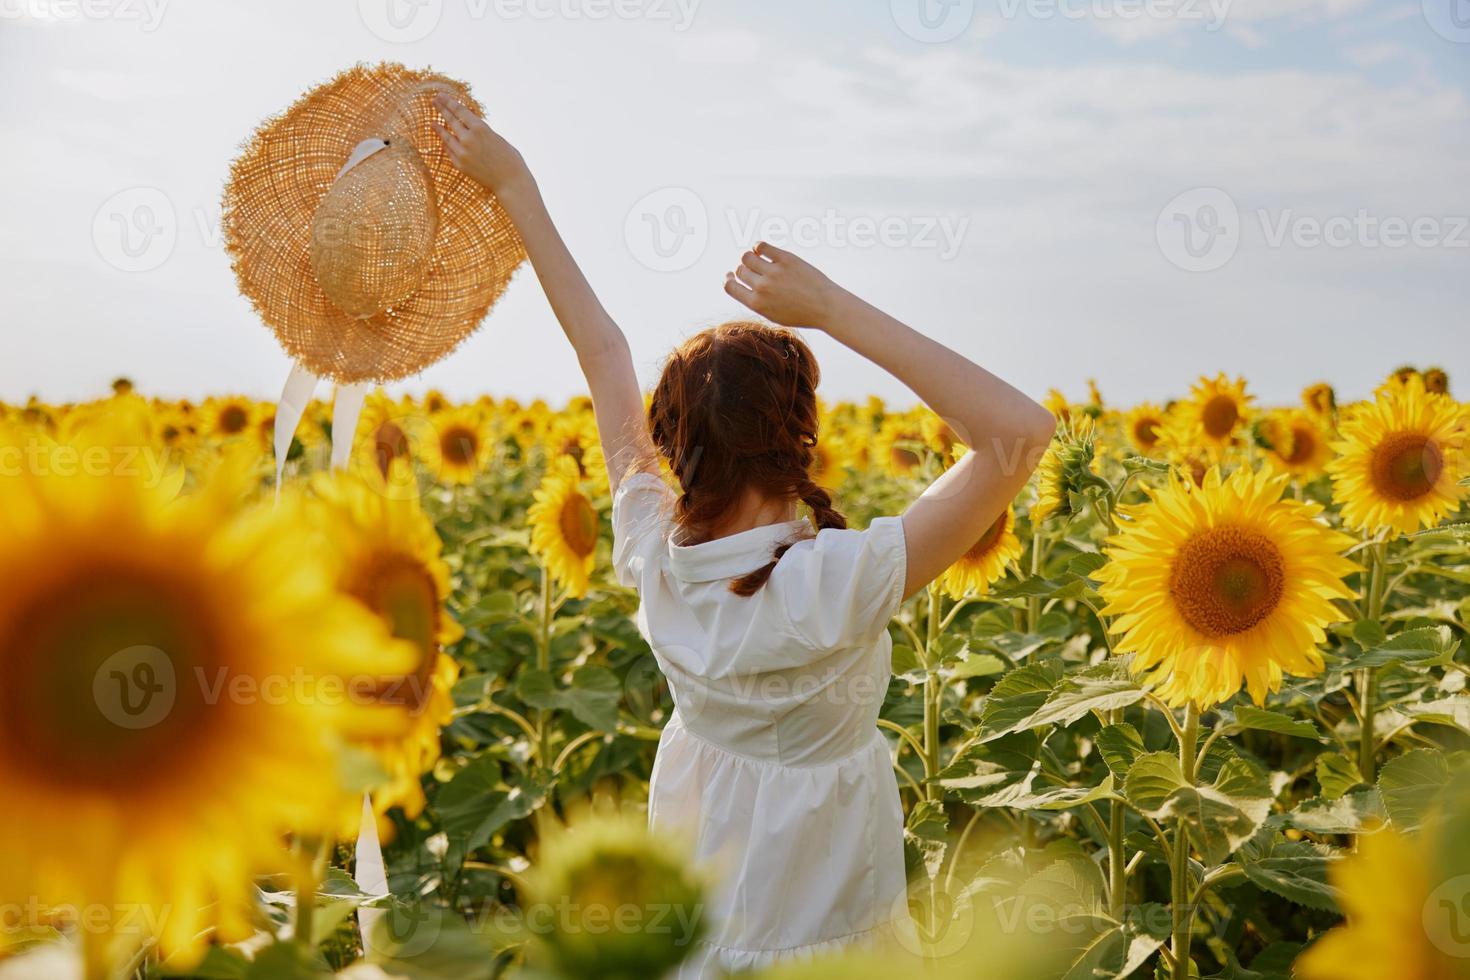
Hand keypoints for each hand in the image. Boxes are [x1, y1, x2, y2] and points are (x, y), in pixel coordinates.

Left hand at [432, 95, 533, 200]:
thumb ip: (481, 131)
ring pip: (446, 137)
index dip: (449, 102)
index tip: (441, 95)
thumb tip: (469, 125)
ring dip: (438, 128)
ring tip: (432, 122)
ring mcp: (462, 153)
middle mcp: (468, 139)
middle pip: (451, 120)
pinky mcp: (460, 165)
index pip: (460, 111)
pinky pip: (449, 151)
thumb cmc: (509, 158)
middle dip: (441, 109)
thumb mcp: (496, 137)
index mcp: (480, 128)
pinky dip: (446, 144)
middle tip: (434, 101)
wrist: (510, 181)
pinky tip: (443, 140)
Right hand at [723, 242, 844, 331]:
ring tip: (757, 258)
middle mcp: (762, 288)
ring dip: (749, 257)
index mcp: (757, 304)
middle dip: (743, 269)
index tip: (730, 274)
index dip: (727, 278)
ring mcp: (773, 273)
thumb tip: (741, 282)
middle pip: (740, 270)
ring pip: (747, 257)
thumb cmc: (801, 313)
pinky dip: (758, 246)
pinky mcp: (785, 259)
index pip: (729, 286)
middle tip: (754, 269)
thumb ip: (757, 301)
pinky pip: (761, 246)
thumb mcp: (774, 314)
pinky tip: (762, 249)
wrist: (826, 307)